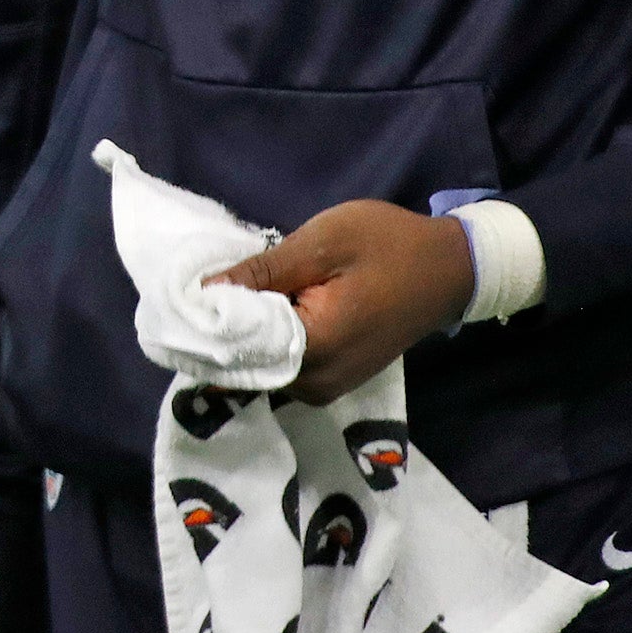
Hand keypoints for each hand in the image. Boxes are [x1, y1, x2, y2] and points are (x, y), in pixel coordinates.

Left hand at [213, 199, 476, 403]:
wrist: (450, 269)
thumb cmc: (389, 247)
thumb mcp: (322, 244)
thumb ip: (261, 272)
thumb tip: (202, 291)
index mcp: (315, 351)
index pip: (234, 351)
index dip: (203, 325)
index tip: (181, 295)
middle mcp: (316, 385)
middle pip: (243, 366)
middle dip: (218, 332)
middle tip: (197, 290)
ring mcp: (326, 388)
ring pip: (260, 369)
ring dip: (241, 337)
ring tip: (227, 295)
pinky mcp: (332, 380)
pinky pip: (282, 367)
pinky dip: (265, 342)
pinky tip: (259, 309)